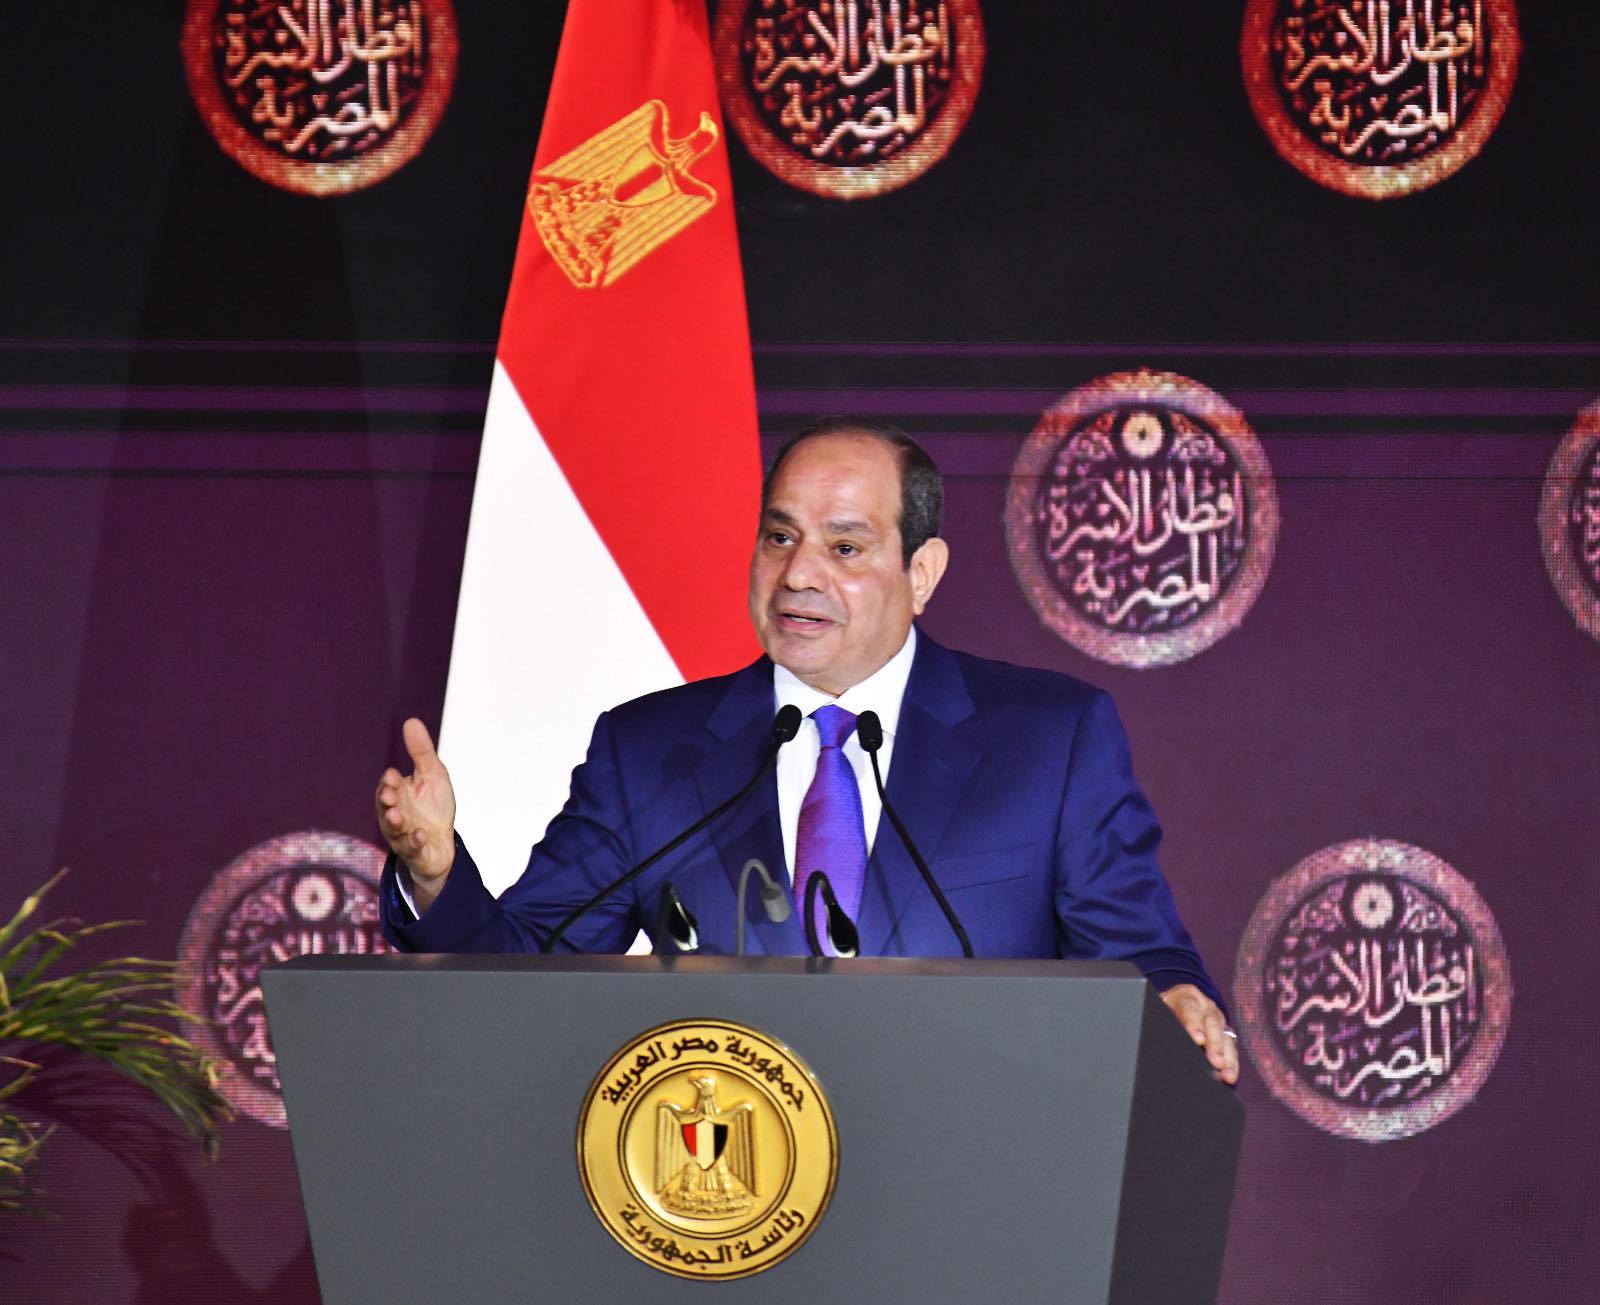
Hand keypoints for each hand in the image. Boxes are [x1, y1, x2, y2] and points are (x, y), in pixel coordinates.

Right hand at [374, 718, 456, 905]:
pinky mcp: (414, 851)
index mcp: (398, 793)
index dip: (390, 781)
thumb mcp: (432, 774)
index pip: (389, 785)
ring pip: (394, 829)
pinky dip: (414, 841)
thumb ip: (421, 751)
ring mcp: (403, 834)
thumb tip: (411, 720)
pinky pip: (411, 848)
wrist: (442, 842)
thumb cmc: (433, 806)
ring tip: (397, 817)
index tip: (393, 775)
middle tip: (390, 796)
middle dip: (387, 801)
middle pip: (386, 807)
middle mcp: (395, 813)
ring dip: (395, 822)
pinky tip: (420, 835)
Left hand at [1160, 984, 1238, 1084]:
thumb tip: (1163, 1036)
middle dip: (1215, 1045)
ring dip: (1227, 1058)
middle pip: (1212, 1024)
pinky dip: (1231, 1063)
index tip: (1198, 1040)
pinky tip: (1230, 1075)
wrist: (1179, 1002)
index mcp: (1186, 996)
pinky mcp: (1225, 1032)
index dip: (1194, 1025)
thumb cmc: (1166, 1009)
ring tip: (1227, 1075)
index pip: (1189, 1009)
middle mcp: (1205, 1006)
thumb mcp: (1162, 1009)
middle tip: (1216, 1062)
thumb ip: (1165, 1021)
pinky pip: (1230, 1048)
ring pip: (1225, 1037)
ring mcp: (1217, 1018)